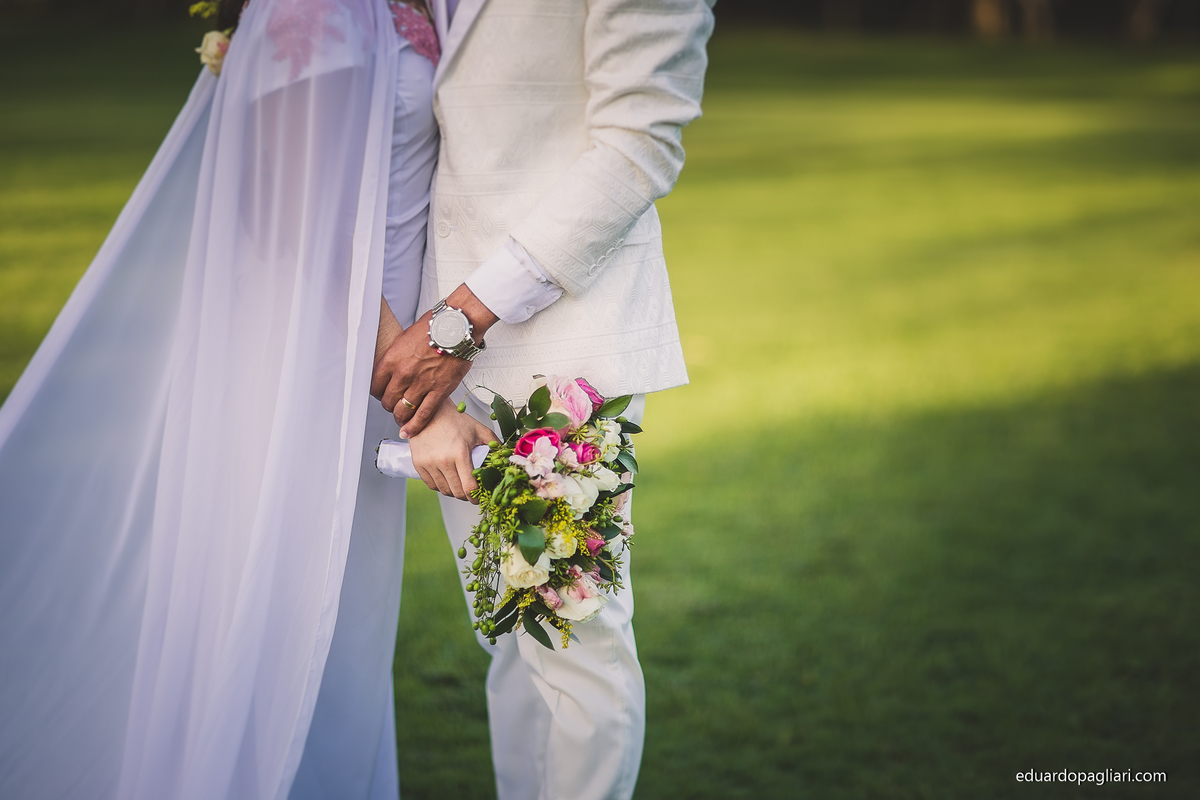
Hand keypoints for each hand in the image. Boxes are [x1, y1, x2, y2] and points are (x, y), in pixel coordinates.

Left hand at [371, 285, 497, 436]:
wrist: (457, 327)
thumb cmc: (435, 327)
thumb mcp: (406, 338)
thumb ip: (399, 356)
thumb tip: (396, 366)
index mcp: (392, 359)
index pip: (375, 386)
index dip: (378, 392)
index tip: (382, 394)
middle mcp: (403, 374)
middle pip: (388, 400)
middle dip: (390, 405)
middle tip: (394, 405)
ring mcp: (421, 384)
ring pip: (403, 410)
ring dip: (401, 417)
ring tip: (402, 419)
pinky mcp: (439, 391)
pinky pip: (423, 414)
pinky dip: (415, 426)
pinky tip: (410, 431)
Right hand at [409, 398, 497, 501]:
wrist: (430, 412)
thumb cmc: (455, 420)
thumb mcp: (479, 430)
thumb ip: (494, 444)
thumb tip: (504, 458)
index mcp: (460, 453)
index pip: (469, 487)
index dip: (475, 497)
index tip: (479, 498)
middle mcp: (443, 460)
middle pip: (456, 492)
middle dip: (466, 497)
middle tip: (471, 493)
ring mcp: (428, 463)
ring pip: (444, 490)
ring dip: (453, 492)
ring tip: (459, 486)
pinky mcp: (418, 464)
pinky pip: (431, 485)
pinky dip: (440, 487)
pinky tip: (447, 481)